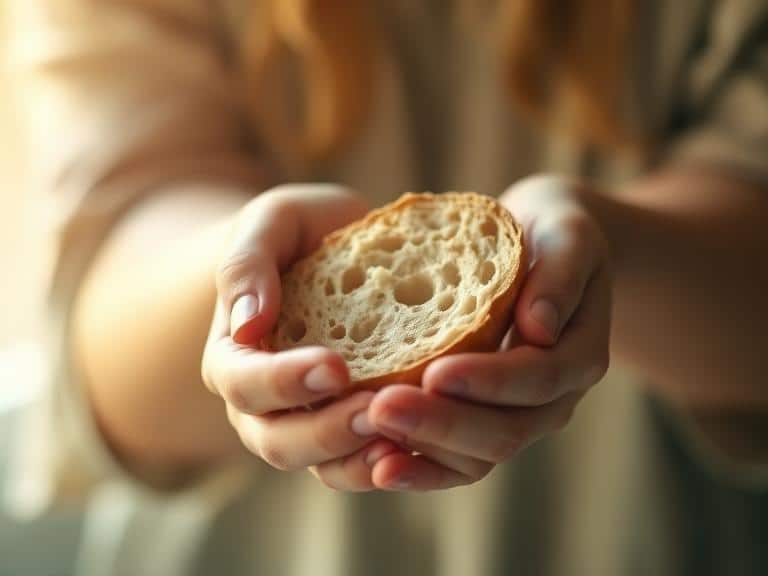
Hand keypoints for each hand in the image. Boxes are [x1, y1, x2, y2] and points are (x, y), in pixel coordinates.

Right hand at [202, 184, 398, 487]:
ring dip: (361, 456)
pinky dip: (390, 461)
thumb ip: (247, 263)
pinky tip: (423, 443)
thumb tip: (247, 324)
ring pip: (322, 463)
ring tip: (404, 436)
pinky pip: (362, 461)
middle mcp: (263, 402)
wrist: (336, 250)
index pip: (244, 383)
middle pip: (279, 440)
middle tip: (377, 409)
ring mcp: (306, 421)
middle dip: (327, 431)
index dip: (284, 381)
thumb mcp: (271, 223)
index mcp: (234, 355)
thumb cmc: (298, 233)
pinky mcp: (349, 428)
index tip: (335, 365)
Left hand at [364, 176, 611, 489]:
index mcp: (579, 355)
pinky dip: (419, 467)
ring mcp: (519, 417)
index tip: (434, 371)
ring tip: (367, 437)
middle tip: (381, 408)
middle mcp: (552, 399)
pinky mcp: (484, 422)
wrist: (541, 250)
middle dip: (441, 423)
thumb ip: (559, 274)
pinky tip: (377, 465)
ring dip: (422, 450)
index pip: (537, 378)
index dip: (488, 380)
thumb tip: (539, 328)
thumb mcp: (567, 233)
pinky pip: (456, 460)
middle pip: (504, 431)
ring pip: (477, 457)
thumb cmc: (550, 234)